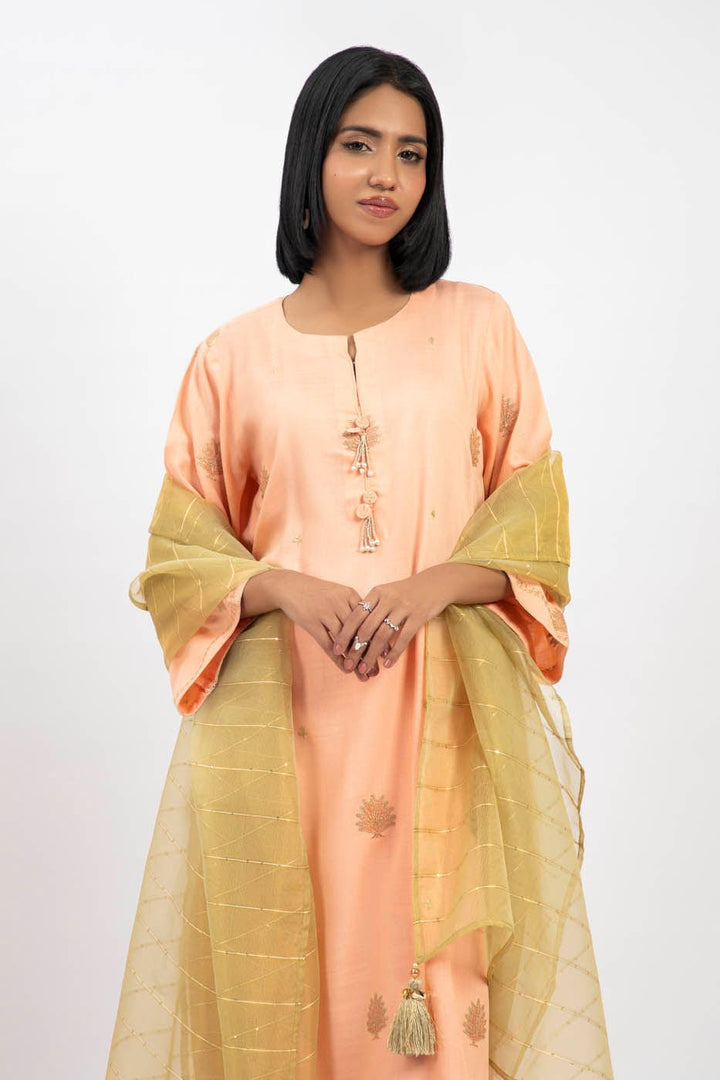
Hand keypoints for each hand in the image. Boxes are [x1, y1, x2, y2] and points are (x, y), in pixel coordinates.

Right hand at [278, 570, 381, 681]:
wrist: (289, 586)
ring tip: (364, 675)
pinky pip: (328, 644)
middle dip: (369, 653)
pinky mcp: (312, 622)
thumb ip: (352, 608)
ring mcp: (325, 612)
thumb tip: (370, 629)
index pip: (369, 620)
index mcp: (349, 594)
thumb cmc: (316, 593)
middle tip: (376, 670)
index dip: (379, 637)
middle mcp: (339, 602)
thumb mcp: (337, 594)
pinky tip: (346, 669)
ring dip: (356, 660)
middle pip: (359, 632)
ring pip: (346, 641)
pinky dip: (338, 659)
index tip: (388, 653)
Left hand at [331, 570, 450, 675]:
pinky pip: (403, 638)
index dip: (345, 633)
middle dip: (355, 648)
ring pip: (382, 635)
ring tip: (364, 668)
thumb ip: (372, 607)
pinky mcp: (418, 616)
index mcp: (377, 592)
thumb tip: (353, 630)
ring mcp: (404, 607)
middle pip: (367, 628)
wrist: (436, 583)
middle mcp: (388, 599)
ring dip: (372, 655)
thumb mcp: (387, 592)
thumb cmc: (407, 591)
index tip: (335, 648)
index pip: (356, 615)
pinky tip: (387, 664)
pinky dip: (394, 653)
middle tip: (348, 664)